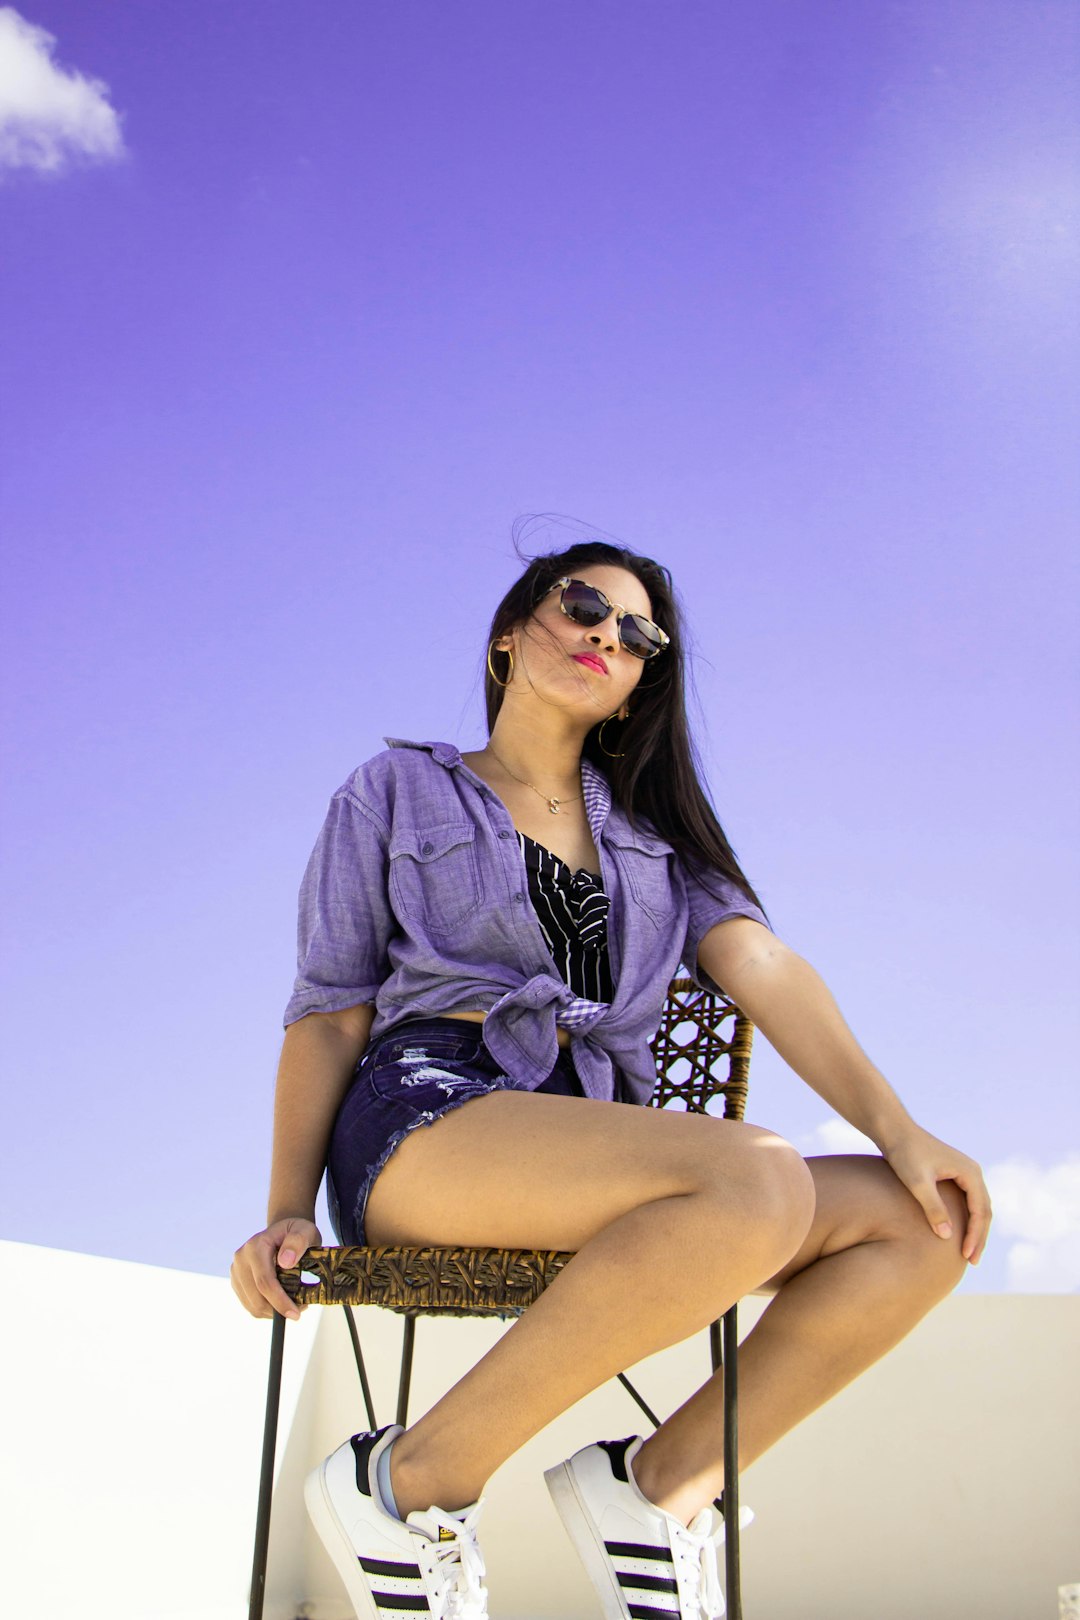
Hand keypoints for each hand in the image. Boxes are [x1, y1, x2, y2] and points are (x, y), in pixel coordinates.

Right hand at [230, 1215, 321, 1319]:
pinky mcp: (237, 1283)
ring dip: (273, 1312)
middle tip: (299, 1310)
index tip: (296, 1314)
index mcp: (255, 1246)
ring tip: (293, 1305)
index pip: (264, 1281)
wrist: (282, 1232)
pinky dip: (266, 1310)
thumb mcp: (305, 1231)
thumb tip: (286, 1262)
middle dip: (278, 1310)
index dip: (280, 1301)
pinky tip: (280, 1303)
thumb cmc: (296, 1232)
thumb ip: (298, 1242)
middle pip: (256, 1298)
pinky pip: (251, 1306)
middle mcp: (241, 1259)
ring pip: (252, 1305)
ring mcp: (236, 1272)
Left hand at [879, 1124, 991, 1264]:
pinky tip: (957, 1234)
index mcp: (970, 1173)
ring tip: (968, 1253)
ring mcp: (964, 1173)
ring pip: (977, 1208)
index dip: (975, 1236)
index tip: (966, 1257)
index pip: (980, 1212)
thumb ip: (933, 1208)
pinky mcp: (953, 1175)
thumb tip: (948, 1236)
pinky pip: (967, 1202)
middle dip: (979, 1237)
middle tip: (971, 1262)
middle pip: (984, 1211)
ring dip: (975, 1230)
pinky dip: (967, 1220)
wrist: (894, 1131)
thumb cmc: (904, 1154)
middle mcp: (972, 1172)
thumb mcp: (917, 1183)